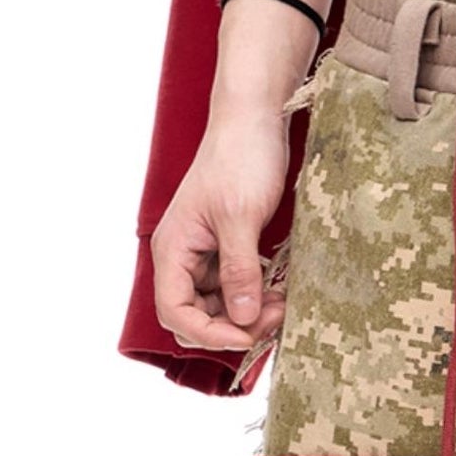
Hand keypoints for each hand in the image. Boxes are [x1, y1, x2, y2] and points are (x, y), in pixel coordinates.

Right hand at [152, 105, 291, 351]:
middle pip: (195, 318)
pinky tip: (279, 293)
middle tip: (273, 319)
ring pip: (219, 309)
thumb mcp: (241, 218)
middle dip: (231, 328)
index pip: (174, 311)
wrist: (255, 121)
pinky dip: (256, 299)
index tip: (247, 335)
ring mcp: (205, 256)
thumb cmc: (241, 158)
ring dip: (248, 316)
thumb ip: (239, 271)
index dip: (208, 333)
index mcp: (173, 248)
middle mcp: (183, 257)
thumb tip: (241, 318)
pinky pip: (236, 291)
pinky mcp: (227, 252)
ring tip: (282, 305)